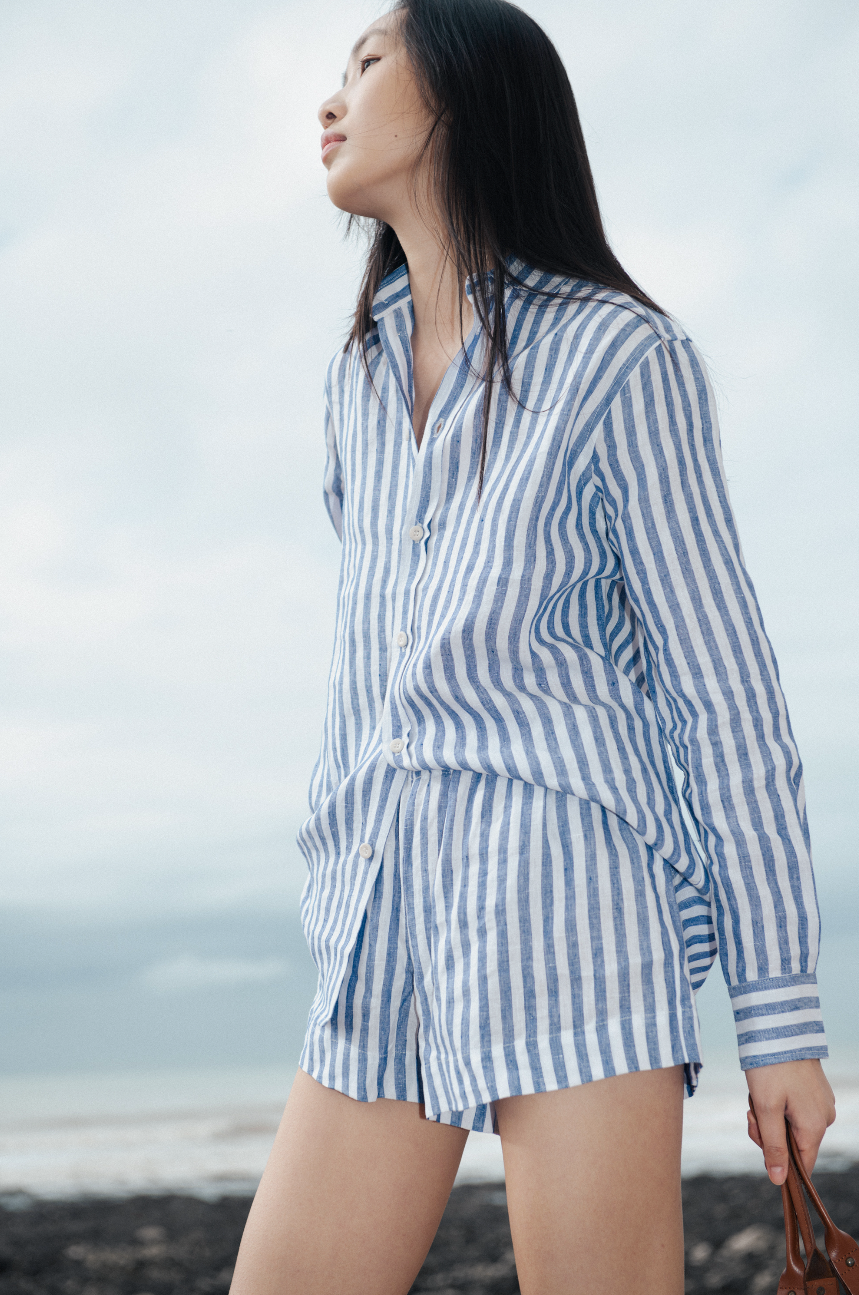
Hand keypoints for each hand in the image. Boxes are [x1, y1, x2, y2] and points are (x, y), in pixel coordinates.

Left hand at [746, 1058, 834, 1183]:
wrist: (779, 1027)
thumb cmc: (771, 1067)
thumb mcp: (765, 1109)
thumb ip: (772, 1146)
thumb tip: (778, 1179)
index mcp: (815, 1126)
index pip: (802, 1165)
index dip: (778, 1162)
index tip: (759, 1140)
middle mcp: (824, 1117)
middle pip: (793, 1145)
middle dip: (768, 1133)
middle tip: (751, 1112)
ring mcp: (821, 1103)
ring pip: (791, 1126)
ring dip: (770, 1117)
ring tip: (758, 1095)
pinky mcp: (814, 1091)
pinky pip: (795, 1110)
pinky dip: (778, 1104)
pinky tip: (768, 1088)